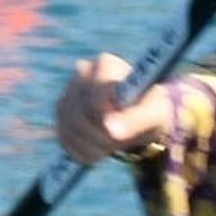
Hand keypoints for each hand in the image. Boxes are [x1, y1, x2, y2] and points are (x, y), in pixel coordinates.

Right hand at [55, 53, 173, 164]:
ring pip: (69, 127)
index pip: (96, 93)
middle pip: (80, 113)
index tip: (119, 133)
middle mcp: (82, 73)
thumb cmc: (151, 109)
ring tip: (111, 147)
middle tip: (118, 144)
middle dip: (100, 136)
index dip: (105, 118)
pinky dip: (81, 151)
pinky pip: (64, 138)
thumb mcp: (154, 113)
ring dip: (91, 146)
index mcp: (106, 64)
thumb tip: (111, 131)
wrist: (141, 117)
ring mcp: (68, 92)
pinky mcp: (62, 114)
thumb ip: (136, 119)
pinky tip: (98, 151)